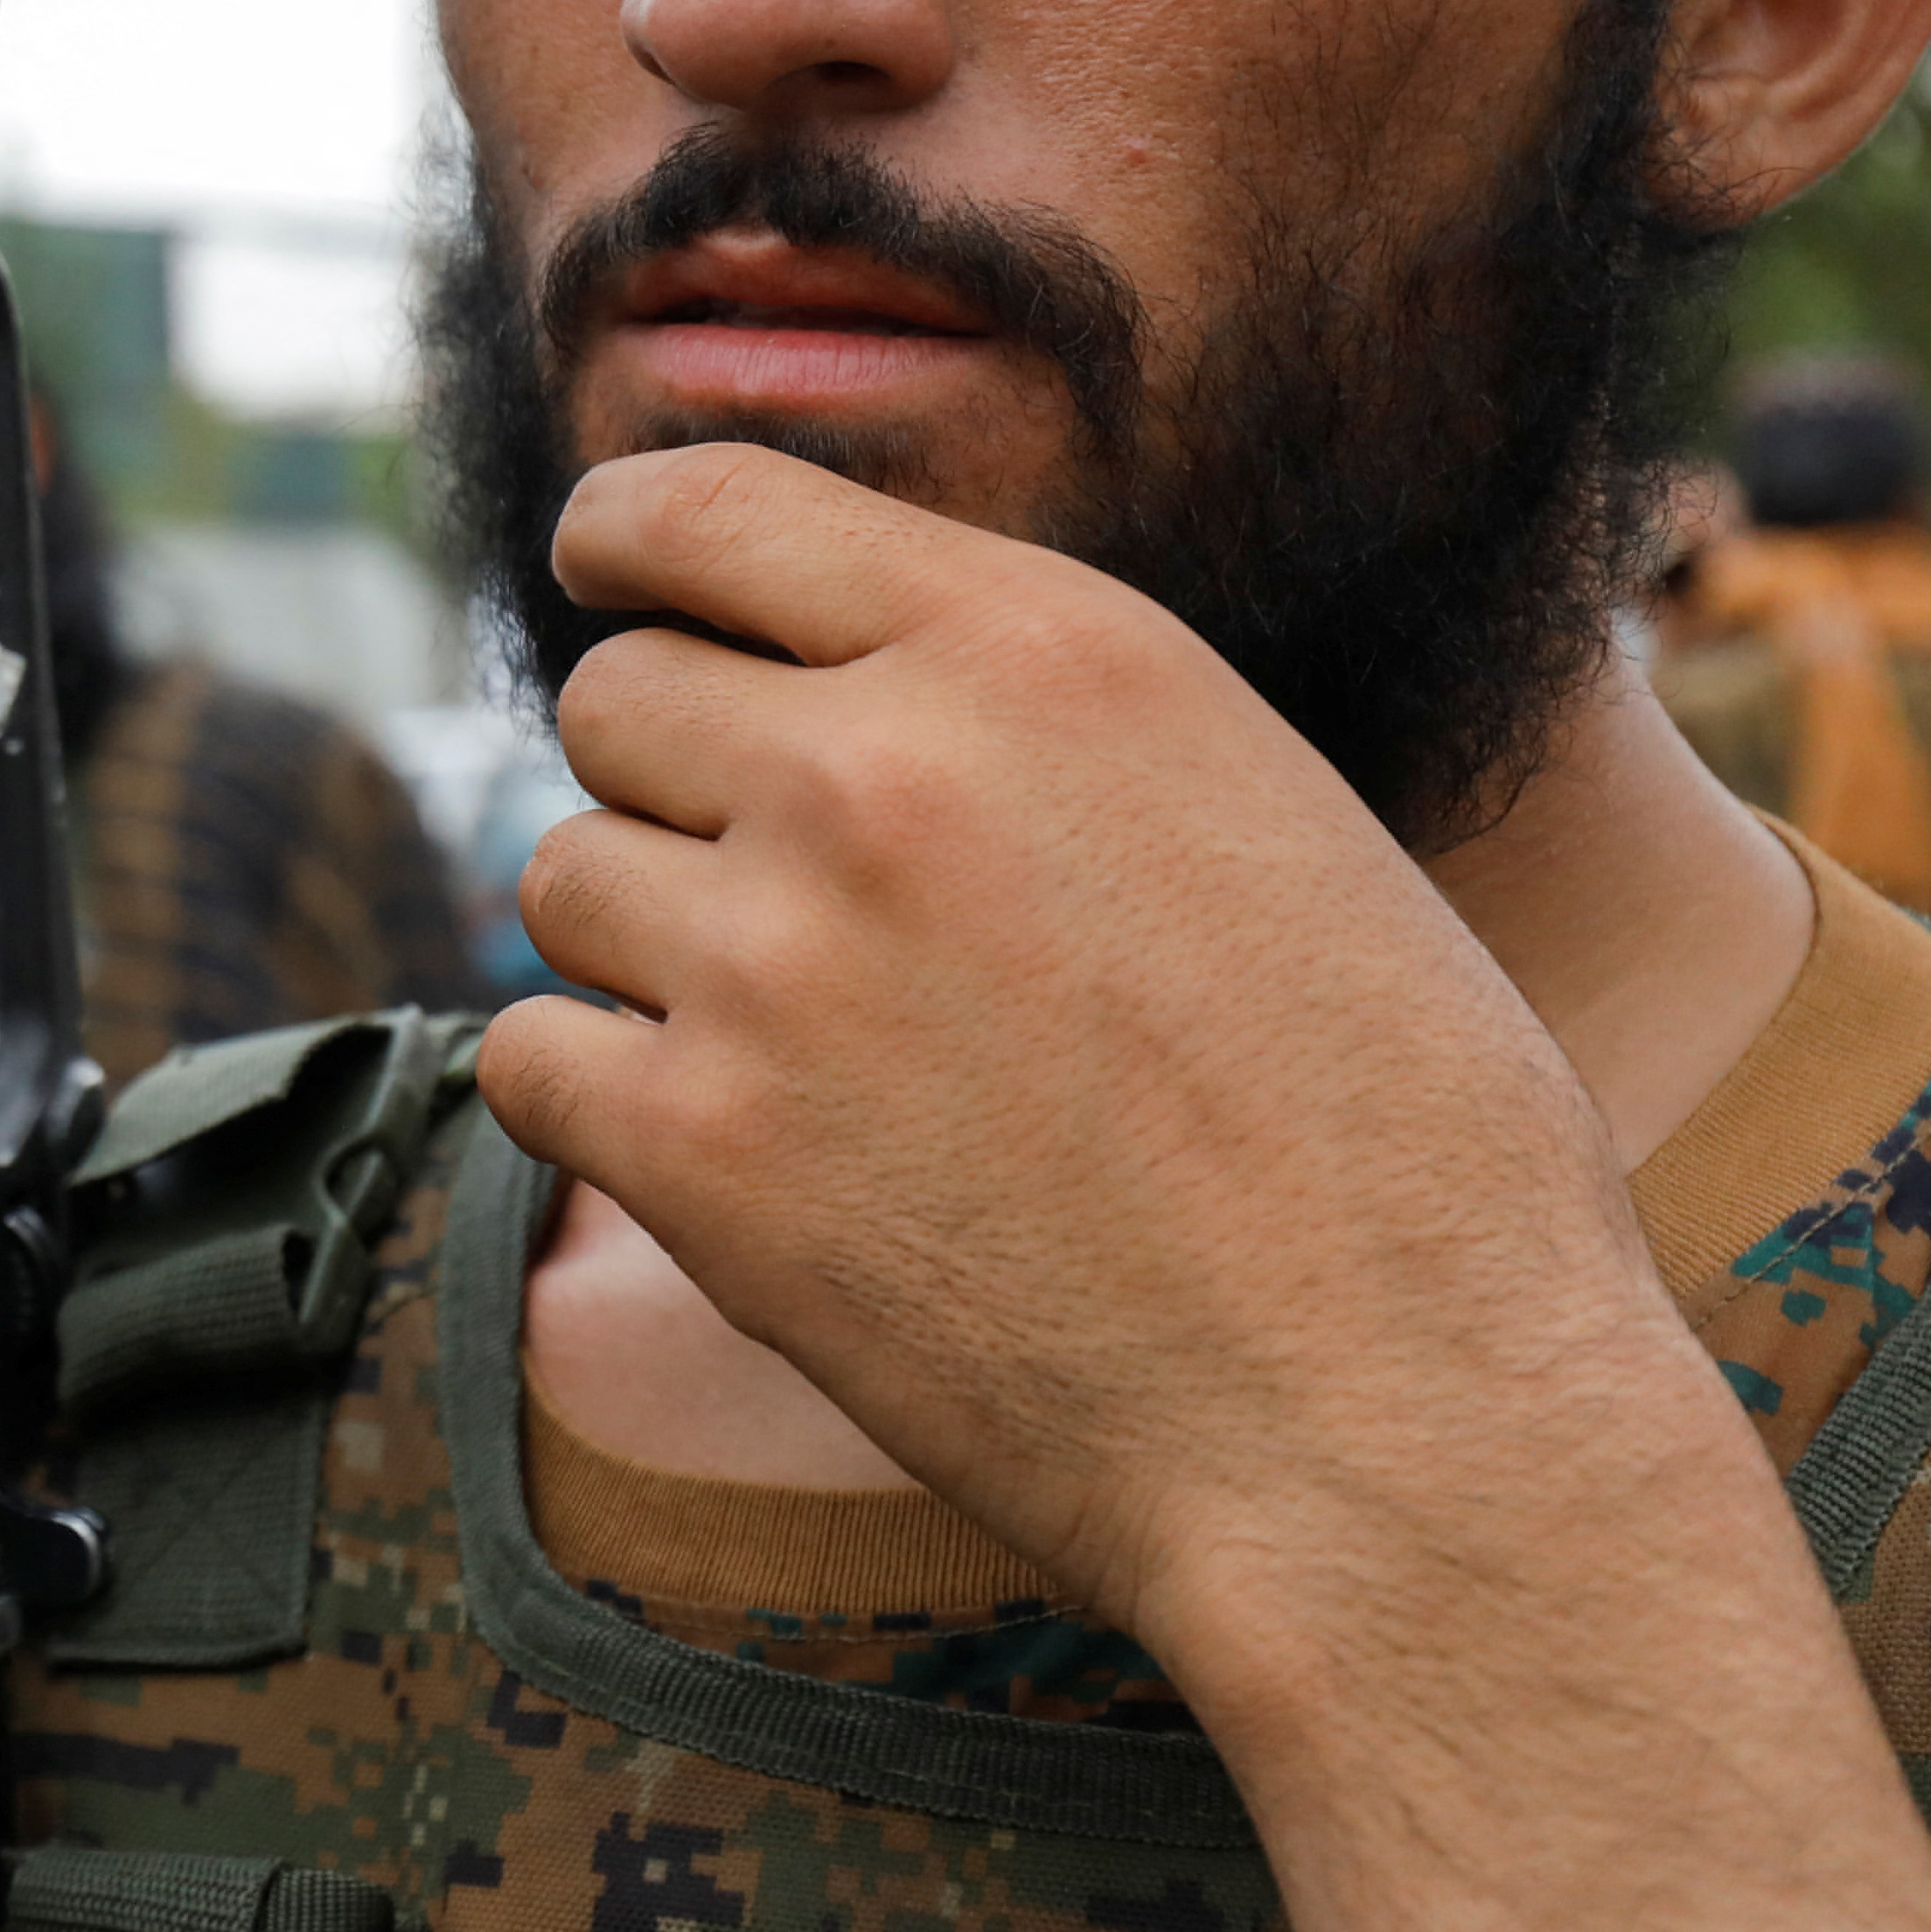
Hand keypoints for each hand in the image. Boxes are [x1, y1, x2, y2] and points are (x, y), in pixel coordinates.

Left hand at [487, 443, 1930, 1931]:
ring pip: (559, 875)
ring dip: (644, 949)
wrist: (1403, 1426)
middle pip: (613, 698)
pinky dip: (599, 1101)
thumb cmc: (1390, 1145)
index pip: (707, 505)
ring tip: (810, 1055)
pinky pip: (528, 1057)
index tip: (604, 576)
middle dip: (668, 782)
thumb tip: (835, 676)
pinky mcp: (696, 1151)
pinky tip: (729, 1159)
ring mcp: (770, 957)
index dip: (625, 543)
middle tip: (786, 903)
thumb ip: (1023, 716)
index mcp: (1041, 653)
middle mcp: (878, 770)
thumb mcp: (1251, 808)